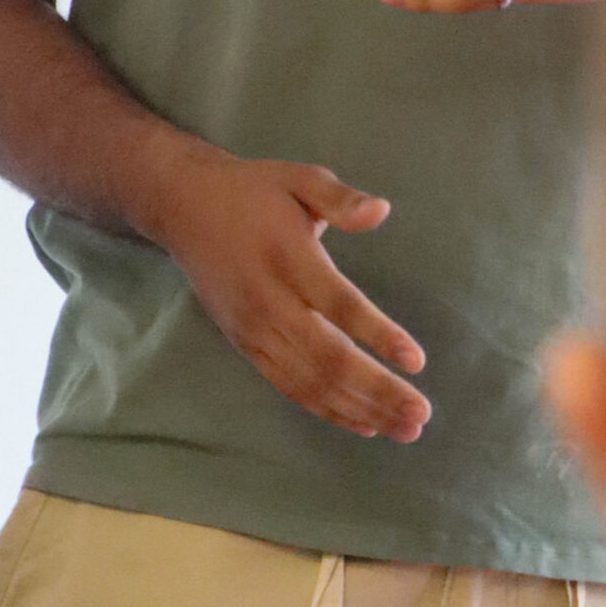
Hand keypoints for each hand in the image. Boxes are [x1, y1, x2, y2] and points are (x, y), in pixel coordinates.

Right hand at [148, 146, 431, 440]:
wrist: (184, 207)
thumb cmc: (254, 192)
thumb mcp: (299, 177)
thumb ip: (339, 197)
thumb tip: (381, 211)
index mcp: (288, 257)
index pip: (338, 304)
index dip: (378, 334)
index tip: (417, 361)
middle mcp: (269, 301)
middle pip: (327, 358)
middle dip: (377, 390)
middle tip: (421, 415)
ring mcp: (253, 330)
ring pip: (309, 382)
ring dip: (360, 409)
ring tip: (406, 429)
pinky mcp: (244, 346)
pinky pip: (289, 387)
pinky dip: (327, 409)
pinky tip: (364, 423)